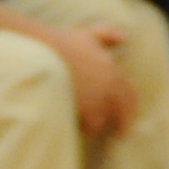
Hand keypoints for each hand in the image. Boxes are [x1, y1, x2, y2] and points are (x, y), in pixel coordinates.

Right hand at [44, 20, 137, 137]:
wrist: (38, 54)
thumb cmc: (62, 43)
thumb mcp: (88, 34)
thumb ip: (107, 34)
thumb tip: (125, 37)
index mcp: (114, 73)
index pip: (130, 96)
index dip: (130, 108)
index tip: (129, 116)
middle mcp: (108, 90)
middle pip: (121, 114)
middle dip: (121, 124)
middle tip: (120, 134)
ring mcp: (93, 103)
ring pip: (97, 122)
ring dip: (92, 124)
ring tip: (85, 125)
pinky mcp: (74, 113)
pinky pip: (80, 126)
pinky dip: (76, 126)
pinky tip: (68, 122)